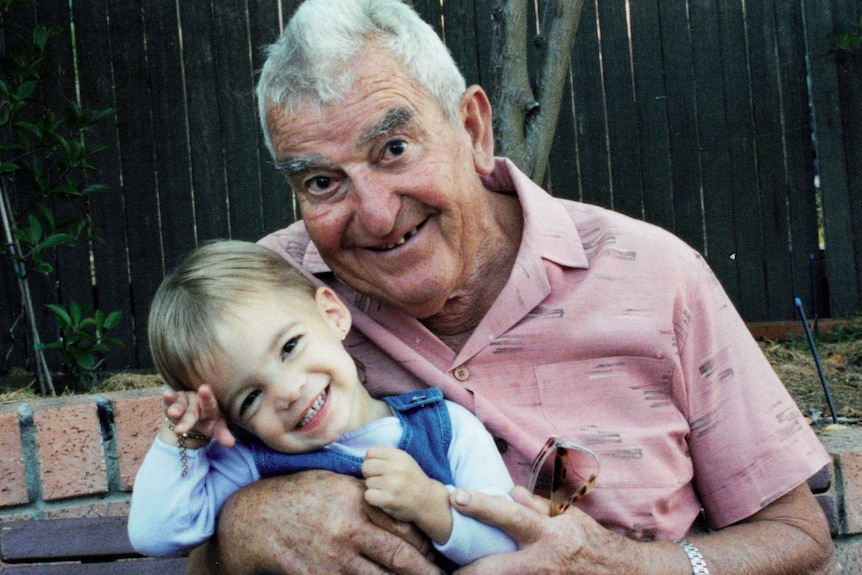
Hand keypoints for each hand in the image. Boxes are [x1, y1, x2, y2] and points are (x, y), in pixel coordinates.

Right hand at [162, 385, 234, 447]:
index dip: (207, 396)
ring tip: (173, 414)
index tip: (204, 388)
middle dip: (186, 421)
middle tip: (179, 431)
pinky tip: (165, 395)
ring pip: (179, 405)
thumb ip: (223, 435)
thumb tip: (231, 444)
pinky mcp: (171, 402)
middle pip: (192, 412)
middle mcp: (197, 401)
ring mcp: (184, 400)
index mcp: (210, 408)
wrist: (193, 417)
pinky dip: (167, 399)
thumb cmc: (208, 421)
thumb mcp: (216, 429)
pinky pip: (168, 401)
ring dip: (175, 409)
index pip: (209, 403)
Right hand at [198, 471, 443, 574]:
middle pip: (396, 556)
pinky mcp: (313, 574)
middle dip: (423, 572)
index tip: (435, 554)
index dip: (422, 545)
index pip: (400, 526)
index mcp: (354, 501)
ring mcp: (330, 555)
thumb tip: (394, 508)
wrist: (249, 519)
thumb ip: (362, 495)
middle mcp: (346, 528)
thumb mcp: (331, 483)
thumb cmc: (296, 496)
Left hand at [362, 446, 437, 521]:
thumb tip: (364, 458)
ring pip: (367, 482)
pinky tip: (383, 499)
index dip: (372, 461)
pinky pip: (368, 495)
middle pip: (366, 467)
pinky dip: (373, 499)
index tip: (379, 469)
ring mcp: (392, 484)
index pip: (370, 452)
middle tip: (382, 481)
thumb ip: (386, 457)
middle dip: (371, 475)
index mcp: (399, 455)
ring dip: (374, 488)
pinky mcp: (389, 499)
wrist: (427, 500)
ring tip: (387, 491)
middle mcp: (396, 468)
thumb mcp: (404, 461)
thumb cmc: (411, 480)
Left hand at [449, 486, 635, 574]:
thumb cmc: (588, 541)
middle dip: (462, 570)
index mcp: (548, 534)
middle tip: (432, 566)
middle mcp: (541, 563)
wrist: (618, 574)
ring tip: (445, 574)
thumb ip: (534, 506)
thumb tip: (508, 492)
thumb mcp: (566, 517)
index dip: (481, 506)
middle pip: (491, 569)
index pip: (510, 516)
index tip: (456, 496)